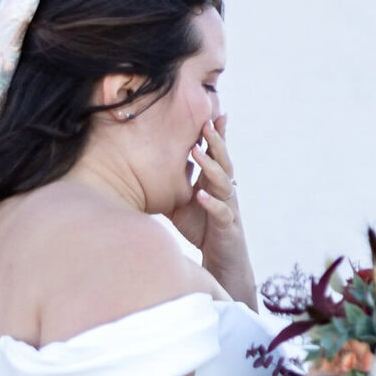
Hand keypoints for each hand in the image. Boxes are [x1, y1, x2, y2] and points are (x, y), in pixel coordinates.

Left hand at [169, 117, 250, 292]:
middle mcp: (225, 191)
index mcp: (214, 183)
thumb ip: (174, 183)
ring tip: (198, 152)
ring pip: (224, 183)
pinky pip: (221, 212)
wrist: (221, 262)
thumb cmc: (201, 229)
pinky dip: (211, 203)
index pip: (217, 155)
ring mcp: (228, 208)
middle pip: (223, 162)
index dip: (216, 136)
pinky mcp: (228, 227)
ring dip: (211, 167)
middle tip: (206, 122)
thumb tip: (148, 165)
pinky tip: (200, 195)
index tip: (211, 113)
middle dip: (216, 142)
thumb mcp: (182, 202)